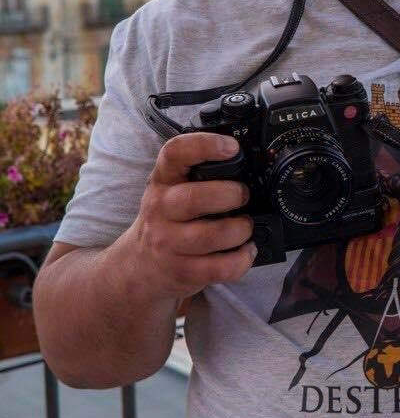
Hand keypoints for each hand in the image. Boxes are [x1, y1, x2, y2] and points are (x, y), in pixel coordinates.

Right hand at [123, 132, 255, 300]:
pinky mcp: (183, 271)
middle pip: (195, 198)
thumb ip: (198, 175)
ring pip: (212, 235)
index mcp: (163, 181)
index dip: (205, 145)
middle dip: (230, 194)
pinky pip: (220, 267)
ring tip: (245, 227)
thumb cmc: (166, 222)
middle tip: (242, 196)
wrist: (137, 267)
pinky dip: (242, 259)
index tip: (231, 147)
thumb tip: (243, 161)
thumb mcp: (170, 191)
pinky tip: (245, 251)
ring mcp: (169, 242)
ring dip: (240, 229)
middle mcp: (161, 209)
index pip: (175, 153)